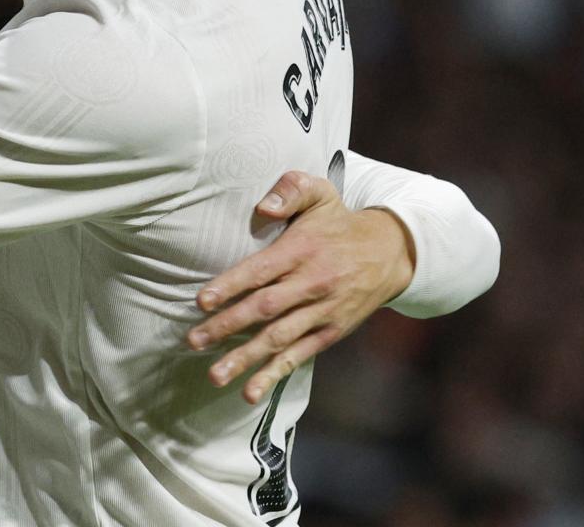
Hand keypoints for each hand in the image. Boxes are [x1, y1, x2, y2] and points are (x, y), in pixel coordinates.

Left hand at [188, 170, 415, 404]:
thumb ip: (291, 190)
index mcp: (301, 250)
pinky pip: (299, 356)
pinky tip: (250, 392)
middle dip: (227, 326)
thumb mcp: (320, 192)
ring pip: (278, 338)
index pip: (261, 270)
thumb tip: (263, 206)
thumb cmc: (339, 222)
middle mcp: (311, 284)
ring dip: (245, 359)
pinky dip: (275, 375)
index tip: (202, 300)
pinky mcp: (329, 332)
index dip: (230, 285)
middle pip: (264, 308)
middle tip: (193, 341)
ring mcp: (321, 312)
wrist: (390, 252)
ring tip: (214, 375)